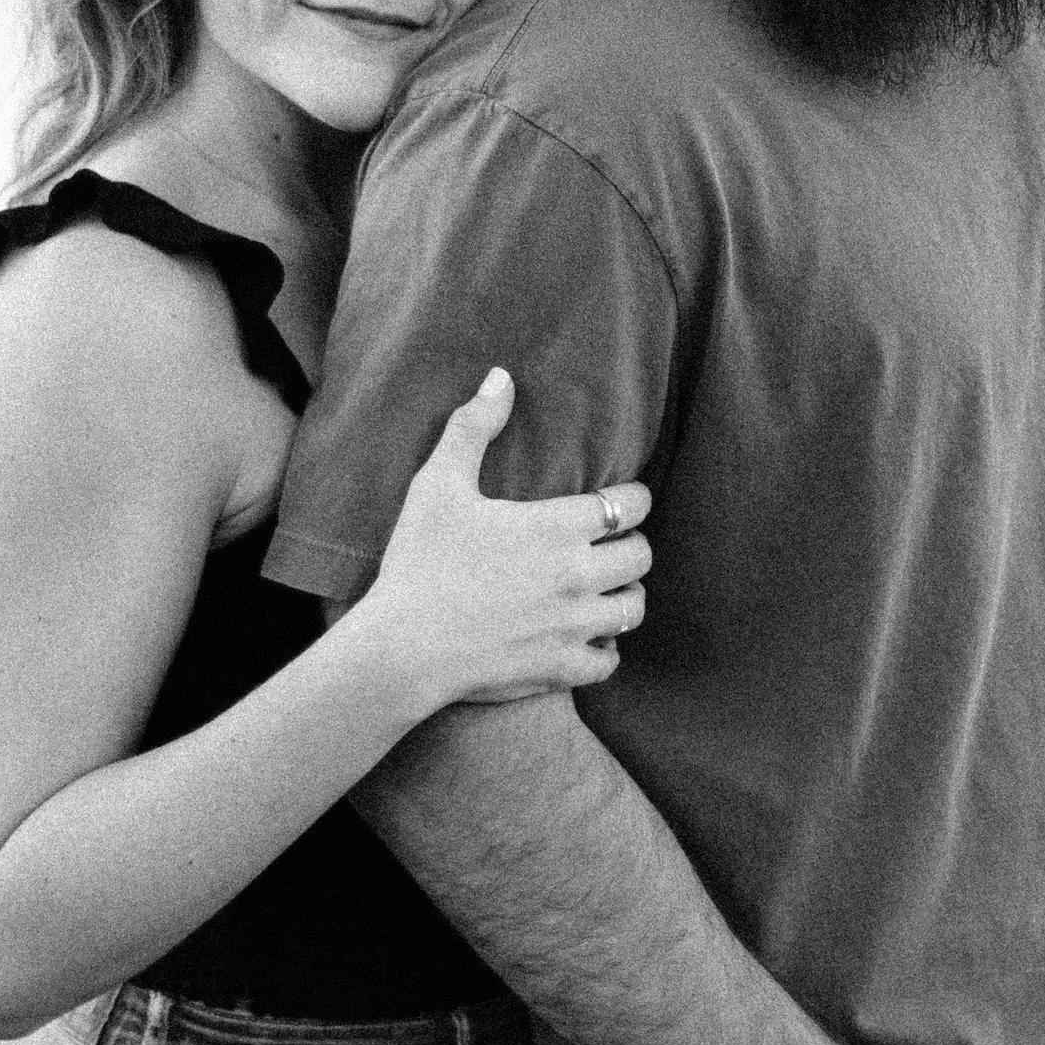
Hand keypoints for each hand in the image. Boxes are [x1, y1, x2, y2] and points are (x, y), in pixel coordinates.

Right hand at [362, 371, 651, 716]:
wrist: (403, 647)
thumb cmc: (419, 561)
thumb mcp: (437, 484)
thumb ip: (473, 427)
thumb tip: (501, 376)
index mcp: (558, 526)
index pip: (632, 504)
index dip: (633, 497)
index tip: (620, 498)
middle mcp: (578, 575)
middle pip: (641, 555)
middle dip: (631, 544)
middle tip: (610, 542)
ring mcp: (574, 625)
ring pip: (634, 607)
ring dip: (624, 594)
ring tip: (604, 587)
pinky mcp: (561, 667)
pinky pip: (609, 660)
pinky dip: (605, 648)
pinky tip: (587, 636)